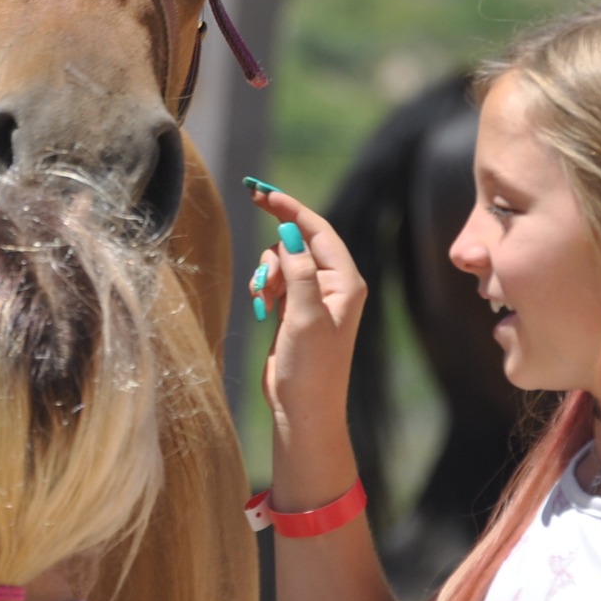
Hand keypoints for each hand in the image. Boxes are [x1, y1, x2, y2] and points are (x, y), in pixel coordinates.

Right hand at [247, 185, 366, 435]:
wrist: (303, 409)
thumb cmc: (311, 368)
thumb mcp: (304, 316)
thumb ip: (299, 271)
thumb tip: (289, 232)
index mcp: (346, 282)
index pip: (318, 230)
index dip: (290, 208)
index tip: (261, 191)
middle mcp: (333, 284)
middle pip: (298, 241)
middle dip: (275, 249)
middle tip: (255, 226)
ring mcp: (313, 297)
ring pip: (282, 261)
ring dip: (266, 273)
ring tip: (264, 301)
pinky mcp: (296, 310)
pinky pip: (276, 281)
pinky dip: (264, 288)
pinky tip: (262, 309)